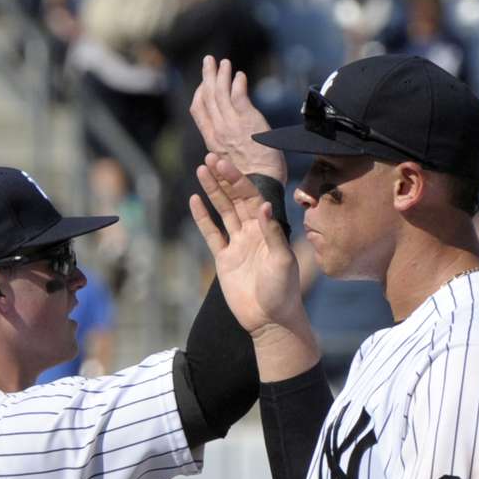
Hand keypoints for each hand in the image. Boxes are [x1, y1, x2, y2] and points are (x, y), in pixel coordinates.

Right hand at [190, 153, 305, 335]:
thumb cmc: (283, 291)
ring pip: (222, 212)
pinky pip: (211, 234)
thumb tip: (262, 205)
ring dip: (213, 191)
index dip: (237, 180)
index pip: (251, 197)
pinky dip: (203, 218)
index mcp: (268, 228)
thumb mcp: (282, 260)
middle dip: (223, 178)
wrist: (269, 320)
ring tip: (201, 170)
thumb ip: (272, 232)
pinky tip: (195, 200)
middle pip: (235, 199)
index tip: (225, 164)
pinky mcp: (224, 260)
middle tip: (210, 158)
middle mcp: (252, 232)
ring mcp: (237, 244)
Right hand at [191, 55, 285, 183]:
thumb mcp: (229, 163)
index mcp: (212, 141)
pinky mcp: (248, 121)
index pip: (199, 111)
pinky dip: (237, 83)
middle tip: (209, 61)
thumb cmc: (250, 178)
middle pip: (208, 97)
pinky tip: (239, 76)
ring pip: (221, 93)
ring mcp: (232, 125)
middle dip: (208, 76)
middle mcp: (219, 131)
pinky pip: (238, 96)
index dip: (200, 93)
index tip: (204, 83)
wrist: (262, 184)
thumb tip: (223, 136)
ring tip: (224, 62)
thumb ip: (225, 144)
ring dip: (222, 74)